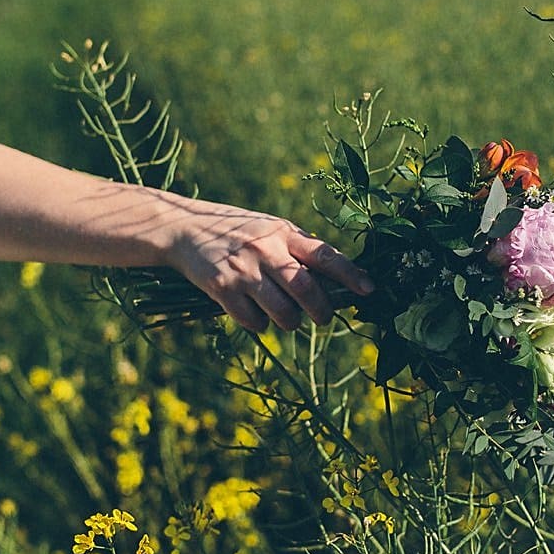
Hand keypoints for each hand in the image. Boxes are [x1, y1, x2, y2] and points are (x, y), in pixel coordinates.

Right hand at [164, 201, 372, 332]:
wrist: (184, 229)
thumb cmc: (236, 231)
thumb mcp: (269, 228)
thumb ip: (297, 247)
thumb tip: (335, 277)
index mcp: (283, 233)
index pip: (325, 255)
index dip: (350, 274)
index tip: (369, 290)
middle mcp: (265, 250)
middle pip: (307, 289)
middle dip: (322, 311)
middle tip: (323, 318)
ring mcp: (243, 271)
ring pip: (283, 312)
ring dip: (291, 322)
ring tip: (288, 318)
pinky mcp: (222, 290)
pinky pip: (253, 322)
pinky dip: (260, 325)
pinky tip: (255, 314)